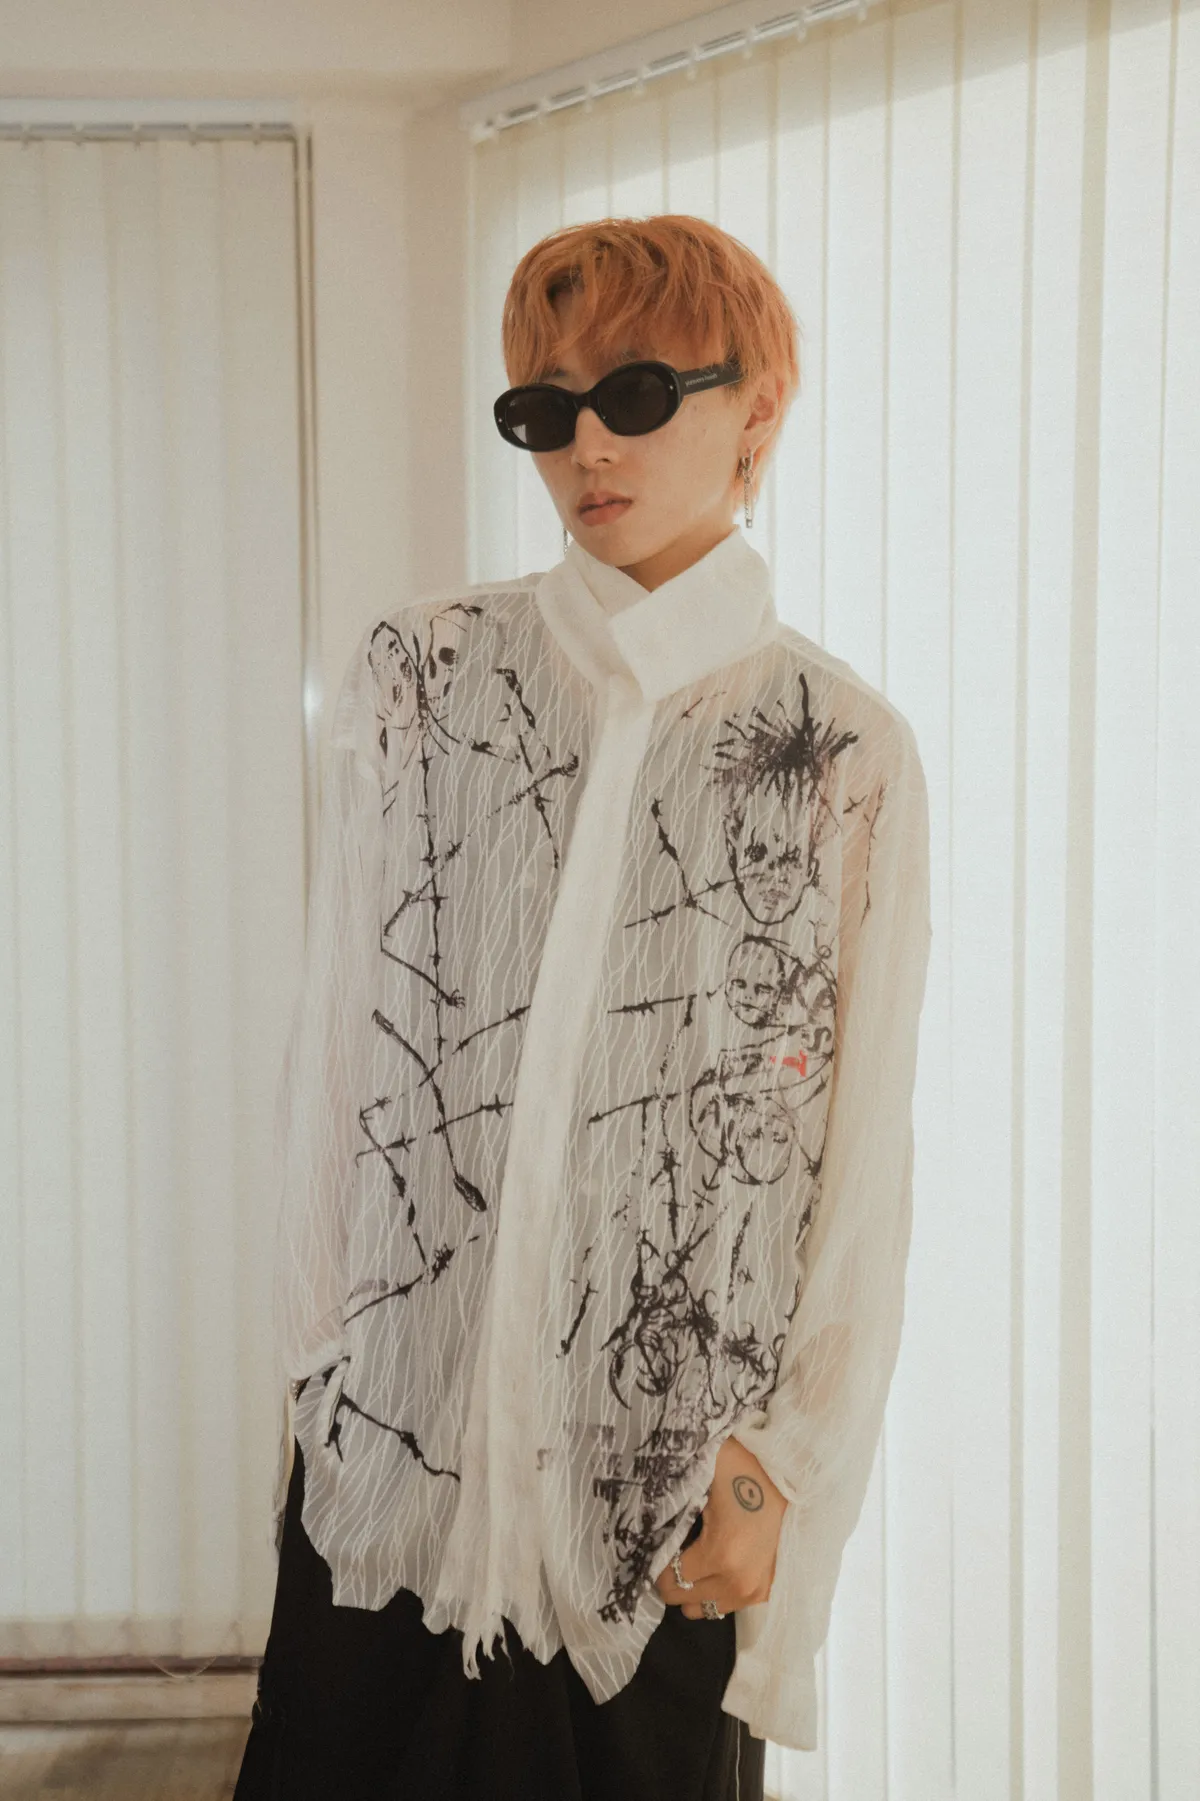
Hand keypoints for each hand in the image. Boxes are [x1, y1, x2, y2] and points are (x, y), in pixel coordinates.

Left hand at [654, 1434, 787, 1618]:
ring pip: (702, 1608)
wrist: (791, 1473)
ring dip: (692, 1586)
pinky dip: (713, 1588)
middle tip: (673, 1549)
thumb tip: (637, 1520)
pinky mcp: (765, 1590)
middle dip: (671, 1576)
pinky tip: (714, 1562)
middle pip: (683, 1599)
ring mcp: (755, 1590)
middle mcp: (739, 1582)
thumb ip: (669, 1502)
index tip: (655, 1545)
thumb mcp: (701, 1476)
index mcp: (721, 1555)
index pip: (668, 1581)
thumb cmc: (742, 1468)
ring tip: (694, 1556)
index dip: (655, 1564)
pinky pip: (725, 1605)